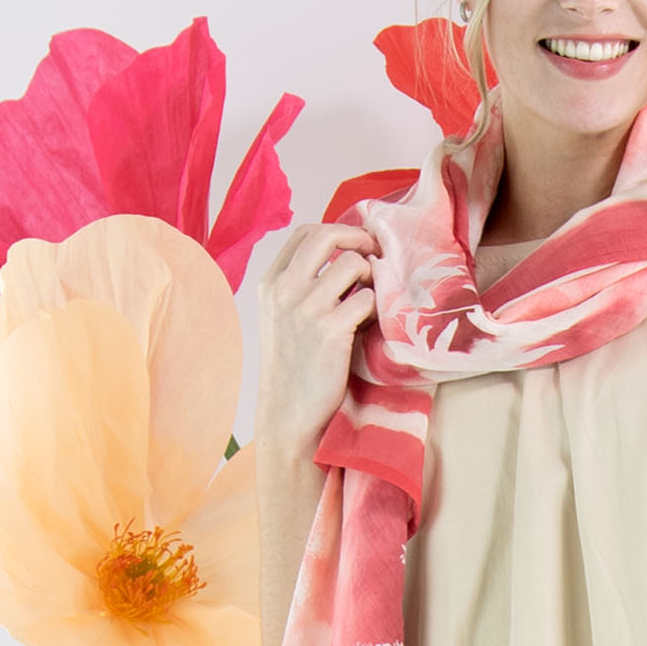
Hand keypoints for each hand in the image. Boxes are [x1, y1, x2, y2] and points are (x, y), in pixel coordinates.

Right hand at [257, 222, 378, 464]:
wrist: (288, 413)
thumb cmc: (292, 367)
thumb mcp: (281, 318)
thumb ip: (299, 286)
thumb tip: (341, 257)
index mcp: (270, 283)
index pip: (305, 233)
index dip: (337, 231)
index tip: (356, 244)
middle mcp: (285, 290)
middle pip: (328, 236)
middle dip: (359, 239)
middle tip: (375, 254)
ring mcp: (307, 309)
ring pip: (353, 264)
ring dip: (370, 278)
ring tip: (370, 300)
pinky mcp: (331, 331)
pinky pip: (367, 298)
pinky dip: (376, 308)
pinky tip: (371, 323)